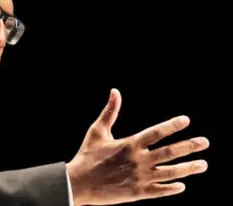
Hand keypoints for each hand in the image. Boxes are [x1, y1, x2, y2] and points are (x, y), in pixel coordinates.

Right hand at [66, 89, 208, 205]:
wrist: (77, 183)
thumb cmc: (87, 156)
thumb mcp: (97, 131)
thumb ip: (110, 111)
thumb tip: (115, 91)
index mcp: (129, 144)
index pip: (157, 132)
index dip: (172, 125)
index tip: (186, 120)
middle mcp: (138, 160)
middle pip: (170, 153)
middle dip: (190, 147)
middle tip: (205, 143)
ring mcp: (140, 178)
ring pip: (170, 172)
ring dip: (189, 168)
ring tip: (203, 164)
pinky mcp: (137, 193)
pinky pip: (160, 190)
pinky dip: (172, 188)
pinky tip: (182, 186)